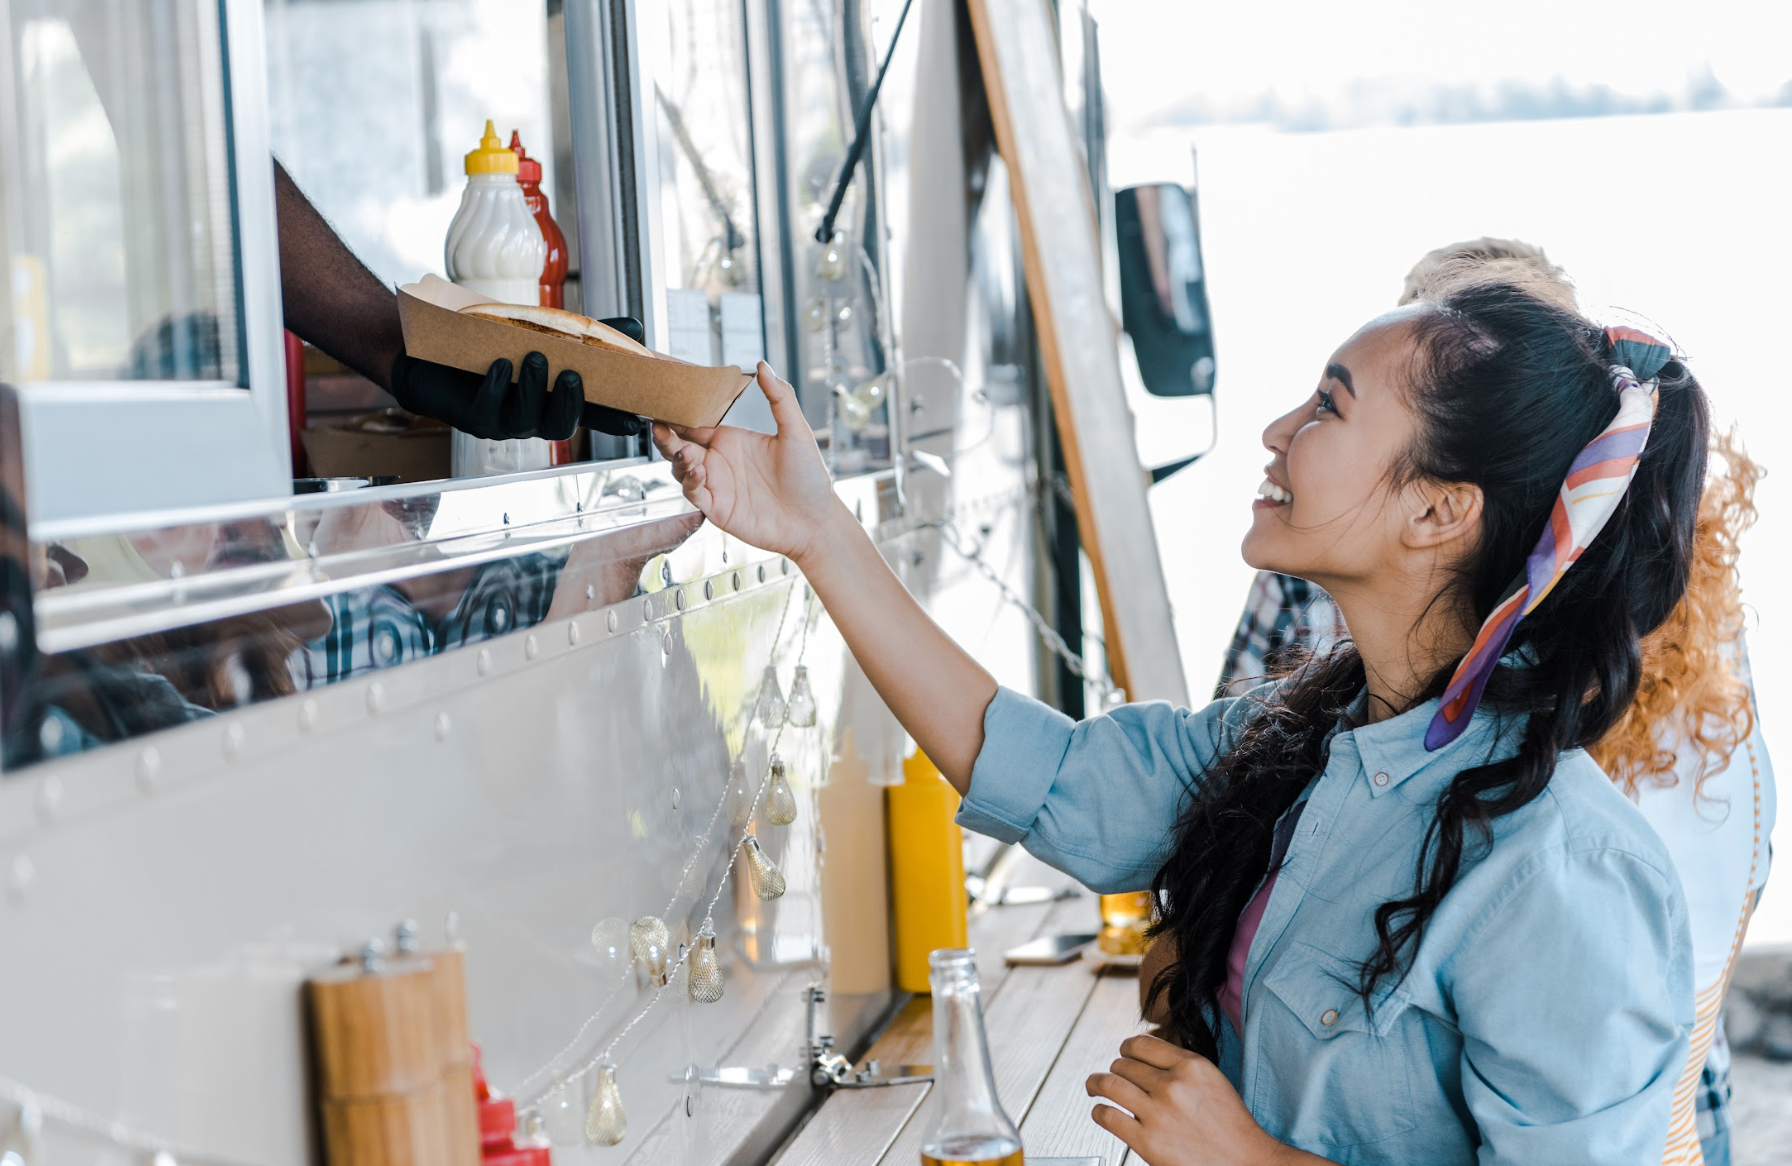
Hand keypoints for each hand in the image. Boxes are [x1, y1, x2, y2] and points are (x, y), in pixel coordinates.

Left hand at [388, 315, 648, 439]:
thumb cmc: (492, 347)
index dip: (614, 421)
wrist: (431, 356)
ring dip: (534, 391)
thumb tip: (637, 328)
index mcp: (554, 403)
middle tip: (572, 376)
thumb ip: (587, 334)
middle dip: (568, 404)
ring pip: (525, 421)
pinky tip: (499, 365)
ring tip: (535, 358)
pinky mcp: (470, 417)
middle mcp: (532, 418)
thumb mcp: (543, 334)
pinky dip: (496, 386)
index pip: (593, 417)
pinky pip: (487, 410)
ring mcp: (501, 422)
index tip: (636, 421)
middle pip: (559, 427)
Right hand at [652, 363, 841, 562]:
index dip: (678, 415)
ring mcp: (716, 486)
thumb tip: (762, 365)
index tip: (665, 401)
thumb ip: (779, 397)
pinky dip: (690, 482)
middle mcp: (719, 462)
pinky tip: (697, 470)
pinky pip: (694, 494)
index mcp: (731, 441)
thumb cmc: (809, 477)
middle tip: (658, 424)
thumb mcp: (795, 431)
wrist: (816, 520)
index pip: (694, 424)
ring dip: (677, 458)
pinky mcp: (718, 509)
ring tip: (683, 450)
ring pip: (681, 469)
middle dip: (666, 436)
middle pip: (680, 446)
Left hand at [1087, 1035, 1309, 1165]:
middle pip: (1123, 1064)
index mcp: (1191, 1065)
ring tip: (1094, 1087)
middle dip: (1116, 1069)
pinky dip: (1099, 1112)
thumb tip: (1144, 1060)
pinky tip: (1102, 1113)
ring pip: (1109, 1084)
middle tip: (1112, 1076)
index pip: (1141, 1043)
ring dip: (1096, 1084)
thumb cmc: (1233, 1129)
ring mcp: (1158, 1113)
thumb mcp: (1212, 1082)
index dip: (1127, 1048)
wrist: (1248, 1164)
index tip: (1123, 1053)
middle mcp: (1173, 1085)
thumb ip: (1181, 1068)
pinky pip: (1107, 1116)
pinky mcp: (1147, 1141)